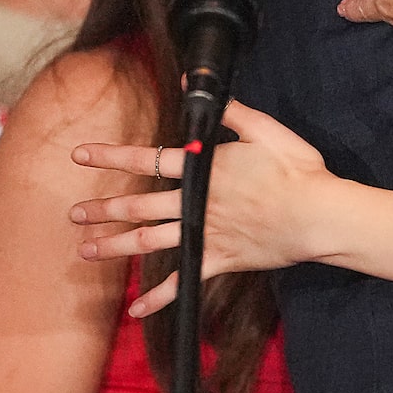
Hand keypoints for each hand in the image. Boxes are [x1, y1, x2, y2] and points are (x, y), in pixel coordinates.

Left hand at [71, 101, 335, 312]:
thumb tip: (190, 82)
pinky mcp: (219, 260)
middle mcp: (197, 203)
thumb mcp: (266, 130)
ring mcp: (205, 234)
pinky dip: (159, 298)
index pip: (147, 159)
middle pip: (138, 206)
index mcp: (205, 169)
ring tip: (86, 250)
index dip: (110, 155)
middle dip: (102, 210)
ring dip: (115, 247)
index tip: (80, 154)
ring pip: (150, 242)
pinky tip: (136, 311)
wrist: (319, 216)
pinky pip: (183, 283)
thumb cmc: (298, 170)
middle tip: (73, 214)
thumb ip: (228, 110)